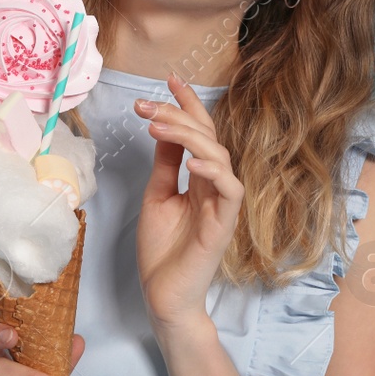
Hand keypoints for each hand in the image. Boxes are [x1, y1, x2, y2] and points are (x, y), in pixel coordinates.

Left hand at [134, 73, 244, 330]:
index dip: (187, 104)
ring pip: (218, 156)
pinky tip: (190, 162)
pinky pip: (229, 189)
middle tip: (145, 106)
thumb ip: (166, 165)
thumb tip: (163, 131)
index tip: (169, 80)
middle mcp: (215, 185)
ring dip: (188, 136)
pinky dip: (212, 171)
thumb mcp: (158, 196)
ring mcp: (222, 203)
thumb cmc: (162, 250)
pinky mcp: (224, 223)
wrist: (164, 295)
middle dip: (177, 115)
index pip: (200, 132)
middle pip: (207, 137)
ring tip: (156, 127)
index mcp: (200, 177)